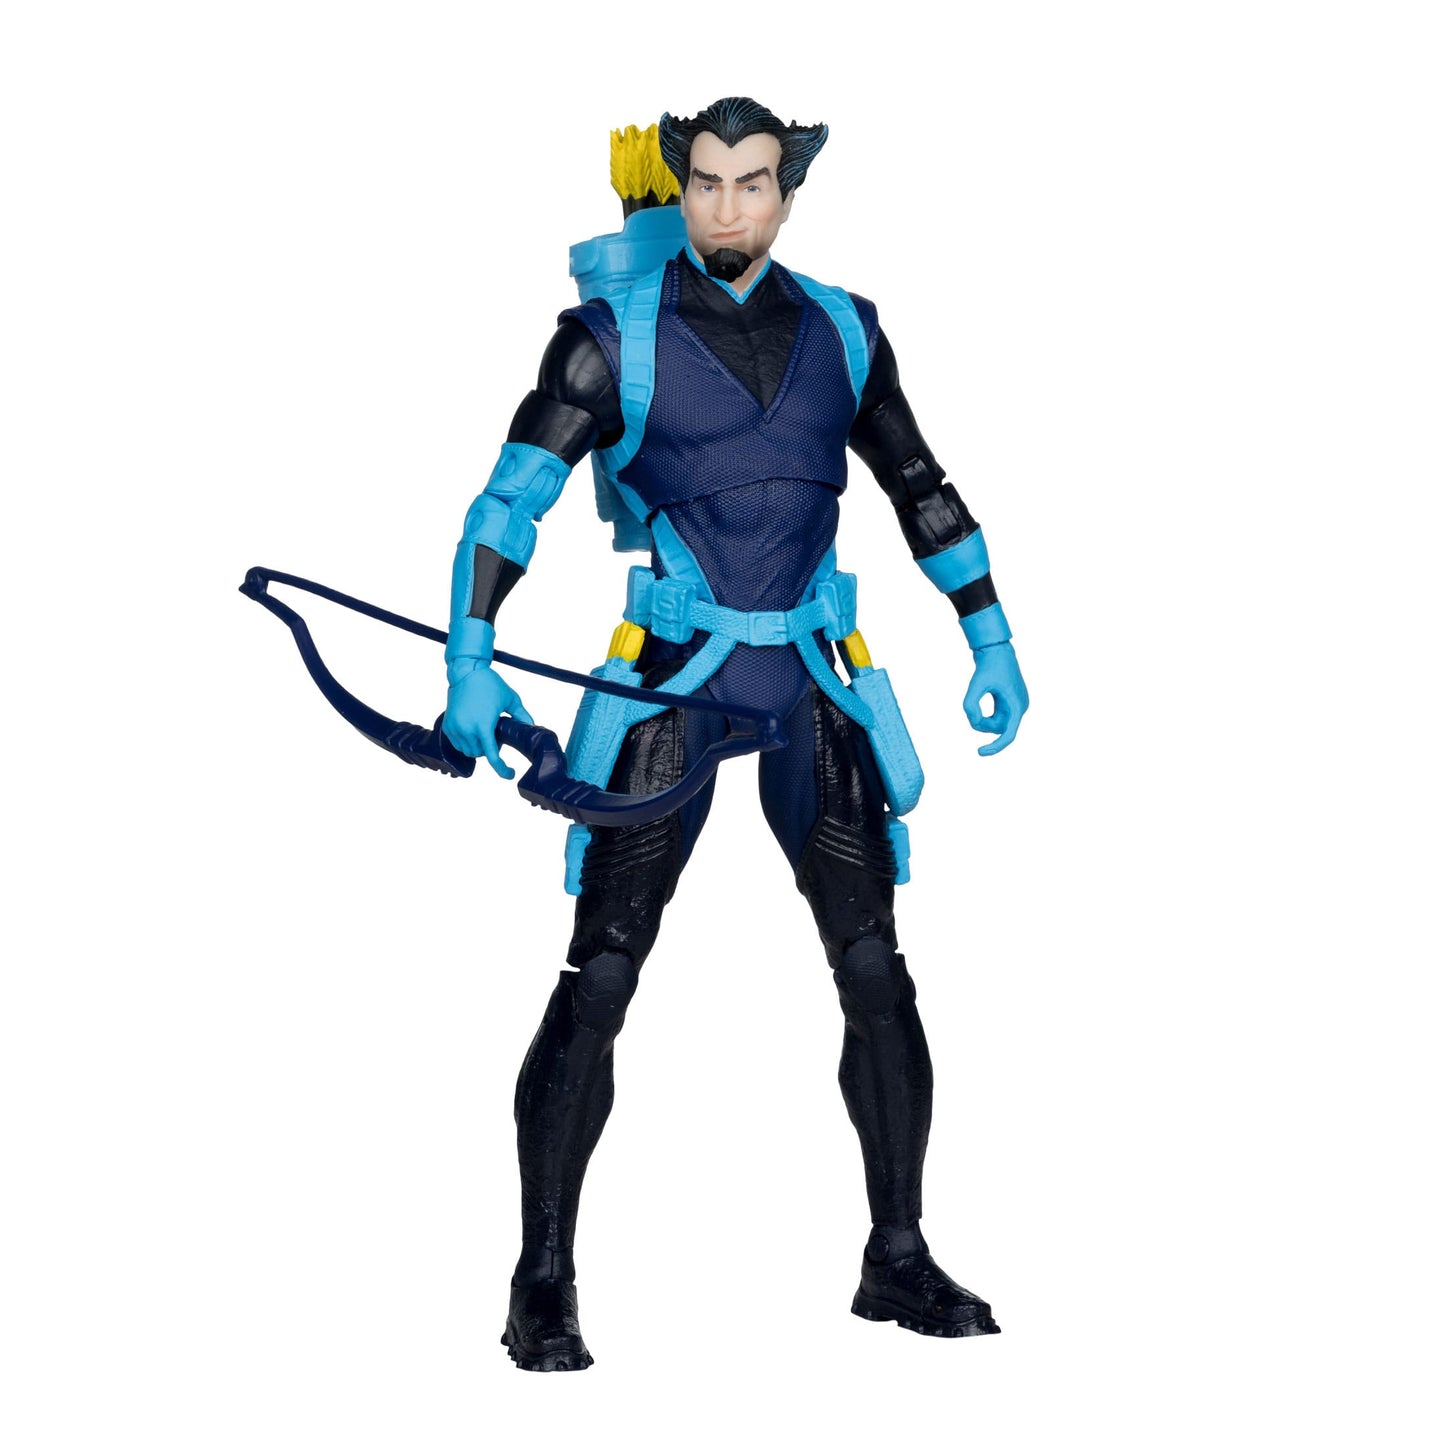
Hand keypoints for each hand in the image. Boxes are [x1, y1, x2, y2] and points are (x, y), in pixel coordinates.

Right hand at [442, 663, 533, 777]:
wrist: (466, 672)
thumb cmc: (490, 684)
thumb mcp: (510, 698)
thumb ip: (522, 715)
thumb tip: (531, 727)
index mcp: (483, 726)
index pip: (492, 756)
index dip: (502, 769)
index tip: (510, 774)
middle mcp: (467, 730)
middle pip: (481, 754)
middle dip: (490, 748)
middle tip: (496, 733)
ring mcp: (455, 728)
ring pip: (469, 752)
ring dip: (478, 747)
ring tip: (484, 730)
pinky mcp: (447, 726)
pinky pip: (458, 745)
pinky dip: (466, 743)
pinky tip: (473, 731)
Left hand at [963, 641, 1028, 756]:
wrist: (996, 650)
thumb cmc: (989, 665)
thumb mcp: (976, 684)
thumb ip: (971, 704)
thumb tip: (973, 720)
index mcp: (1018, 706)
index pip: (1008, 735)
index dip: (995, 747)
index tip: (979, 752)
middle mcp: (1020, 707)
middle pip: (999, 729)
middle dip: (983, 724)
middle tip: (970, 708)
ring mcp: (1016, 705)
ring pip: (997, 724)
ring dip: (983, 720)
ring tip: (973, 703)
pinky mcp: (1010, 702)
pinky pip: (997, 717)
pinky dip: (985, 715)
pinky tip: (978, 701)